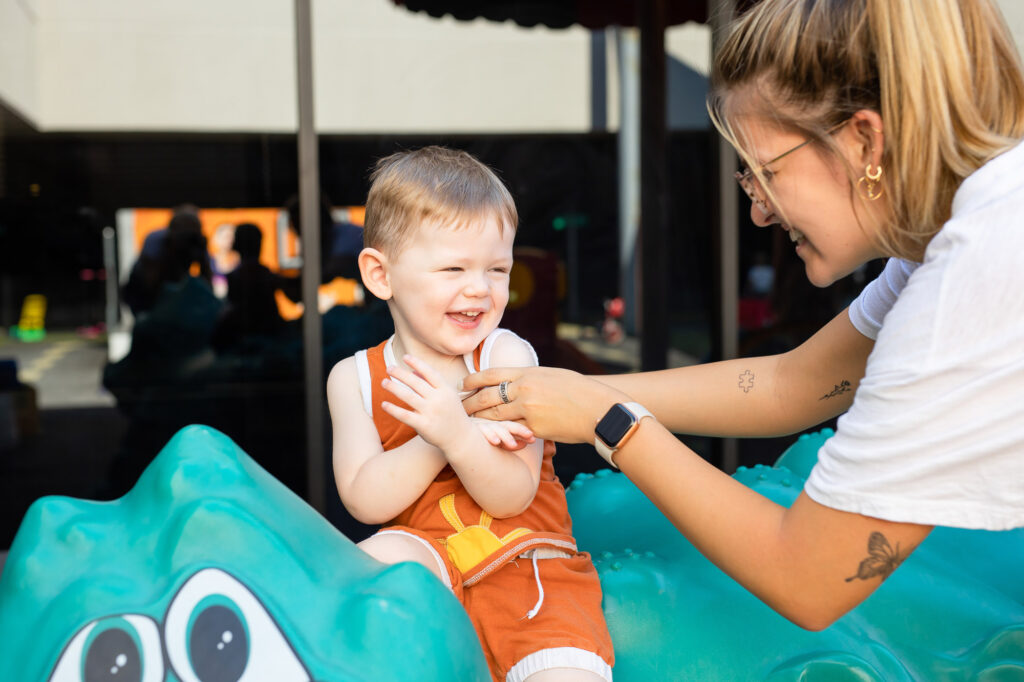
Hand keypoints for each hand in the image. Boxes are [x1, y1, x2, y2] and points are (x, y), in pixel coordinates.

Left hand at [380, 354, 471, 452]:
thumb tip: (413, 370)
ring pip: (408, 396)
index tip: (405, 357)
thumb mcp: (446, 395)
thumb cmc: (451, 413)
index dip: (417, 363)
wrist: (460, 437)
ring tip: (384, 382)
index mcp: (445, 389)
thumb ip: (431, 382)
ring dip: (394, 388)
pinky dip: (393, 409)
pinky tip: (384, 404)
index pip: (429, 372)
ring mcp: (431, 412)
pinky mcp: (424, 425)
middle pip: (416, 383)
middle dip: (401, 374)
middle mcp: (438, 399)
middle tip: (389, 368)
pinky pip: (405, 415)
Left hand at [461, 366, 629, 443]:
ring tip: (465, 424)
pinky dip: (497, 434)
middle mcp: (524, 389)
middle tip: (455, 409)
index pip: (492, 374)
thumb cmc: (579, 390)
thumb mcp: (552, 375)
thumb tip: (516, 379)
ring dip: (477, 420)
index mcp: (528, 373)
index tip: (461, 385)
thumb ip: (531, 378)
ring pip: (493, 415)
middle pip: (486, 396)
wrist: (598, 409)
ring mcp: (528, 410)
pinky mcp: (534, 429)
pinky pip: (510, 431)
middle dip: (468, 403)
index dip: (473, 380)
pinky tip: (487, 437)